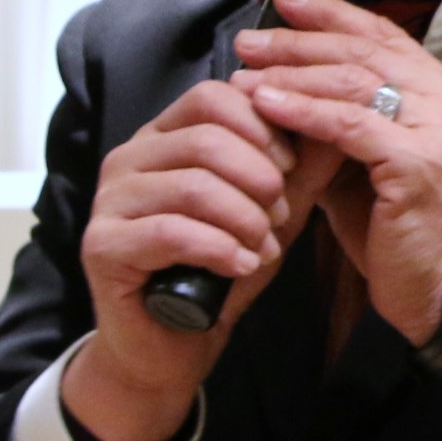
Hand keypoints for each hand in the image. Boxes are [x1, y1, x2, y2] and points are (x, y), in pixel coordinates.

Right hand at [66, 79, 345, 440]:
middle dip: (259, 179)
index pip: (214, 97)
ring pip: (192, 185)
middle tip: (281, 215)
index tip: (290, 168)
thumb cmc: (221, 267)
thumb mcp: (274, 209)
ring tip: (264, 247)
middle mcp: (129, 158)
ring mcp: (109, 200)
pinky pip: (171, 232)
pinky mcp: (102, 244)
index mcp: (164, 136)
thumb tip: (339, 114)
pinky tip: (241, 266)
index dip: (263, 127)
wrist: (177, 343)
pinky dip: (219, 249)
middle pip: (206, 138)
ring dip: (244, 218)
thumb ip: (303, 165)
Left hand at [232, 0, 441, 349]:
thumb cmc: (405, 233)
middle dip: (300, 40)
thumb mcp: (371, 164)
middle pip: (363, 50)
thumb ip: (342, 123)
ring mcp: (438, 129)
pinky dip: (302, 110)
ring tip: (245, 73)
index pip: (383, 35)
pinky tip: (266, 104)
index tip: (286, 0)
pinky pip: (348, 124)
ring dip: (291, 73)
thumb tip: (282, 89)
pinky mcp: (418, 162)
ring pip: (353, 80)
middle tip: (250, 40)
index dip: (332, 14)